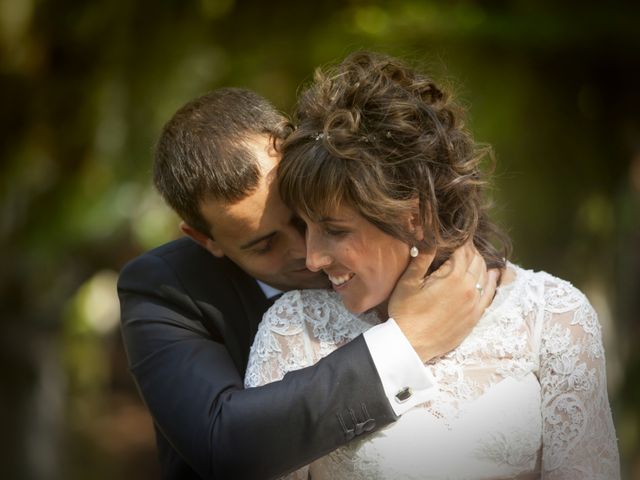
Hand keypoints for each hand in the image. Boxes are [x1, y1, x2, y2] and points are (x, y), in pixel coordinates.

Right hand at [388, 242, 498, 361]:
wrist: (411, 344)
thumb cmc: (405, 312)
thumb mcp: (409, 281)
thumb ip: (422, 256)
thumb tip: (426, 234)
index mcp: (453, 277)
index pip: (463, 250)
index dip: (461, 239)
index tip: (458, 233)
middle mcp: (469, 288)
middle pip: (476, 261)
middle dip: (471, 250)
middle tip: (463, 243)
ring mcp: (474, 304)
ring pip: (485, 275)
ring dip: (481, 263)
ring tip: (474, 256)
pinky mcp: (475, 317)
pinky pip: (490, 294)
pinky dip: (492, 281)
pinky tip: (493, 274)